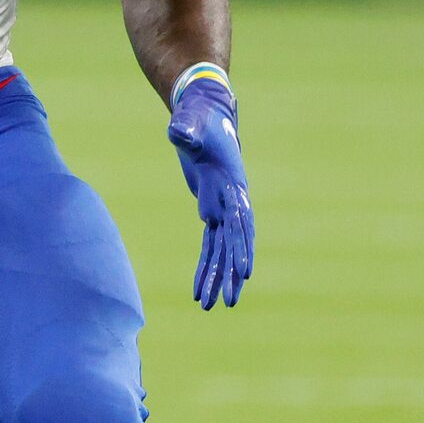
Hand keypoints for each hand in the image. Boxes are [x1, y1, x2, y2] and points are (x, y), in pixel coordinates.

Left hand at [166, 69, 252, 309]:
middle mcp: (232, 201)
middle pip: (234, 244)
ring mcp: (223, 208)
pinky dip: (206, 267)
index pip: (240, 222)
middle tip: (230, 303)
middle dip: (232, 274)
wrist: (205, 115)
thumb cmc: (197, 117)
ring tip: (212, 307)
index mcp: (231, 186)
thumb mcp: (190, 122)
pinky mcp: (211, 211)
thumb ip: (185, 130)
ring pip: (222, 251)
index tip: (245, 272)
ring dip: (219, 278)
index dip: (242, 247)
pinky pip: (210, 245)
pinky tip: (200, 290)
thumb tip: (177, 132)